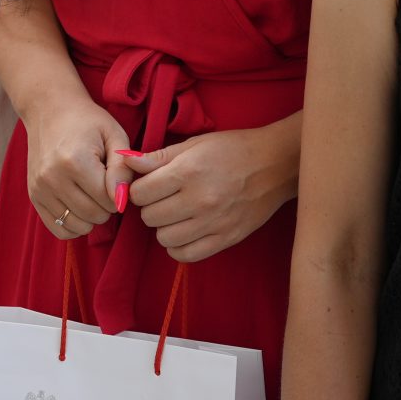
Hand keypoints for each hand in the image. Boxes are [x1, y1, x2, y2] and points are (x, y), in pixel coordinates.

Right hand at [25, 95, 125, 239]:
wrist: (49, 110)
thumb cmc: (88, 122)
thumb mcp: (114, 135)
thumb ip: (123, 168)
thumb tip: (121, 200)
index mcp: (75, 161)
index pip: (108, 200)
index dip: (119, 194)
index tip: (115, 178)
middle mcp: (53, 177)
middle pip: (93, 215)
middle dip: (107, 207)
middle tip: (105, 187)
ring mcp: (39, 188)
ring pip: (77, 225)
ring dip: (91, 217)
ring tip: (91, 195)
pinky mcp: (33, 196)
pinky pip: (57, 228)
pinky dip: (73, 225)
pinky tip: (78, 207)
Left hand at [117, 118, 299, 264]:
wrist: (275, 165)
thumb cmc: (232, 149)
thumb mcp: (194, 144)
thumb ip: (157, 157)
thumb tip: (125, 161)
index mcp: (188, 172)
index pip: (140, 193)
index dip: (138, 189)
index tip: (148, 185)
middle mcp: (200, 200)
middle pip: (149, 217)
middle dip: (150, 207)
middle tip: (163, 198)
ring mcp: (214, 223)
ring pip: (164, 238)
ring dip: (163, 227)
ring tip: (175, 214)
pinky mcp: (227, 239)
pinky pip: (187, 255)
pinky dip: (179, 246)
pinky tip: (184, 231)